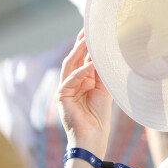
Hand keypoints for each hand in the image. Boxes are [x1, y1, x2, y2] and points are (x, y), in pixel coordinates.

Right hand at [56, 29, 111, 155]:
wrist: (93, 137)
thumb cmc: (100, 116)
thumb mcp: (105, 90)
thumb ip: (103, 73)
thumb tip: (106, 55)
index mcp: (83, 80)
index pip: (85, 58)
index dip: (90, 46)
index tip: (97, 32)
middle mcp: (73, 82)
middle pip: (75, 58)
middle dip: (82, 44)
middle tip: (89, 30)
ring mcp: (66, 88)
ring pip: (70, 65)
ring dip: (79, 52)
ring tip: (88, 40)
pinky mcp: (62, 96)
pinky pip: (70, 80)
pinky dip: (81, 72)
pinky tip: (90, 65)